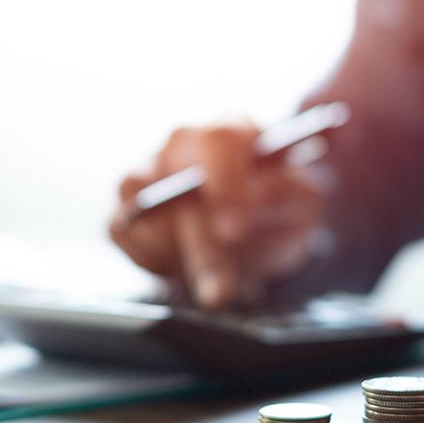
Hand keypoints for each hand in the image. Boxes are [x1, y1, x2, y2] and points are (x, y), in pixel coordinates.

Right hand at [108, 122, 325, 309]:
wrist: (262, 227)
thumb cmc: (279, 204)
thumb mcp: (302, 198)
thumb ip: (287, 191)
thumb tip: (257, 194)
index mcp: (230, 132)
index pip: (218, 142)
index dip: (224, 185)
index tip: (234, 230)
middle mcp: (183, 144)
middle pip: (176, 185)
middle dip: (201, 248)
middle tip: (220, 290)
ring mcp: (150, 172)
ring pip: (140, 207)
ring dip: (172, 254)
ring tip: (209, 284)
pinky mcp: (128, 208)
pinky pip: (121, 230)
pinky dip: (148, 258)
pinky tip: (178, 270)